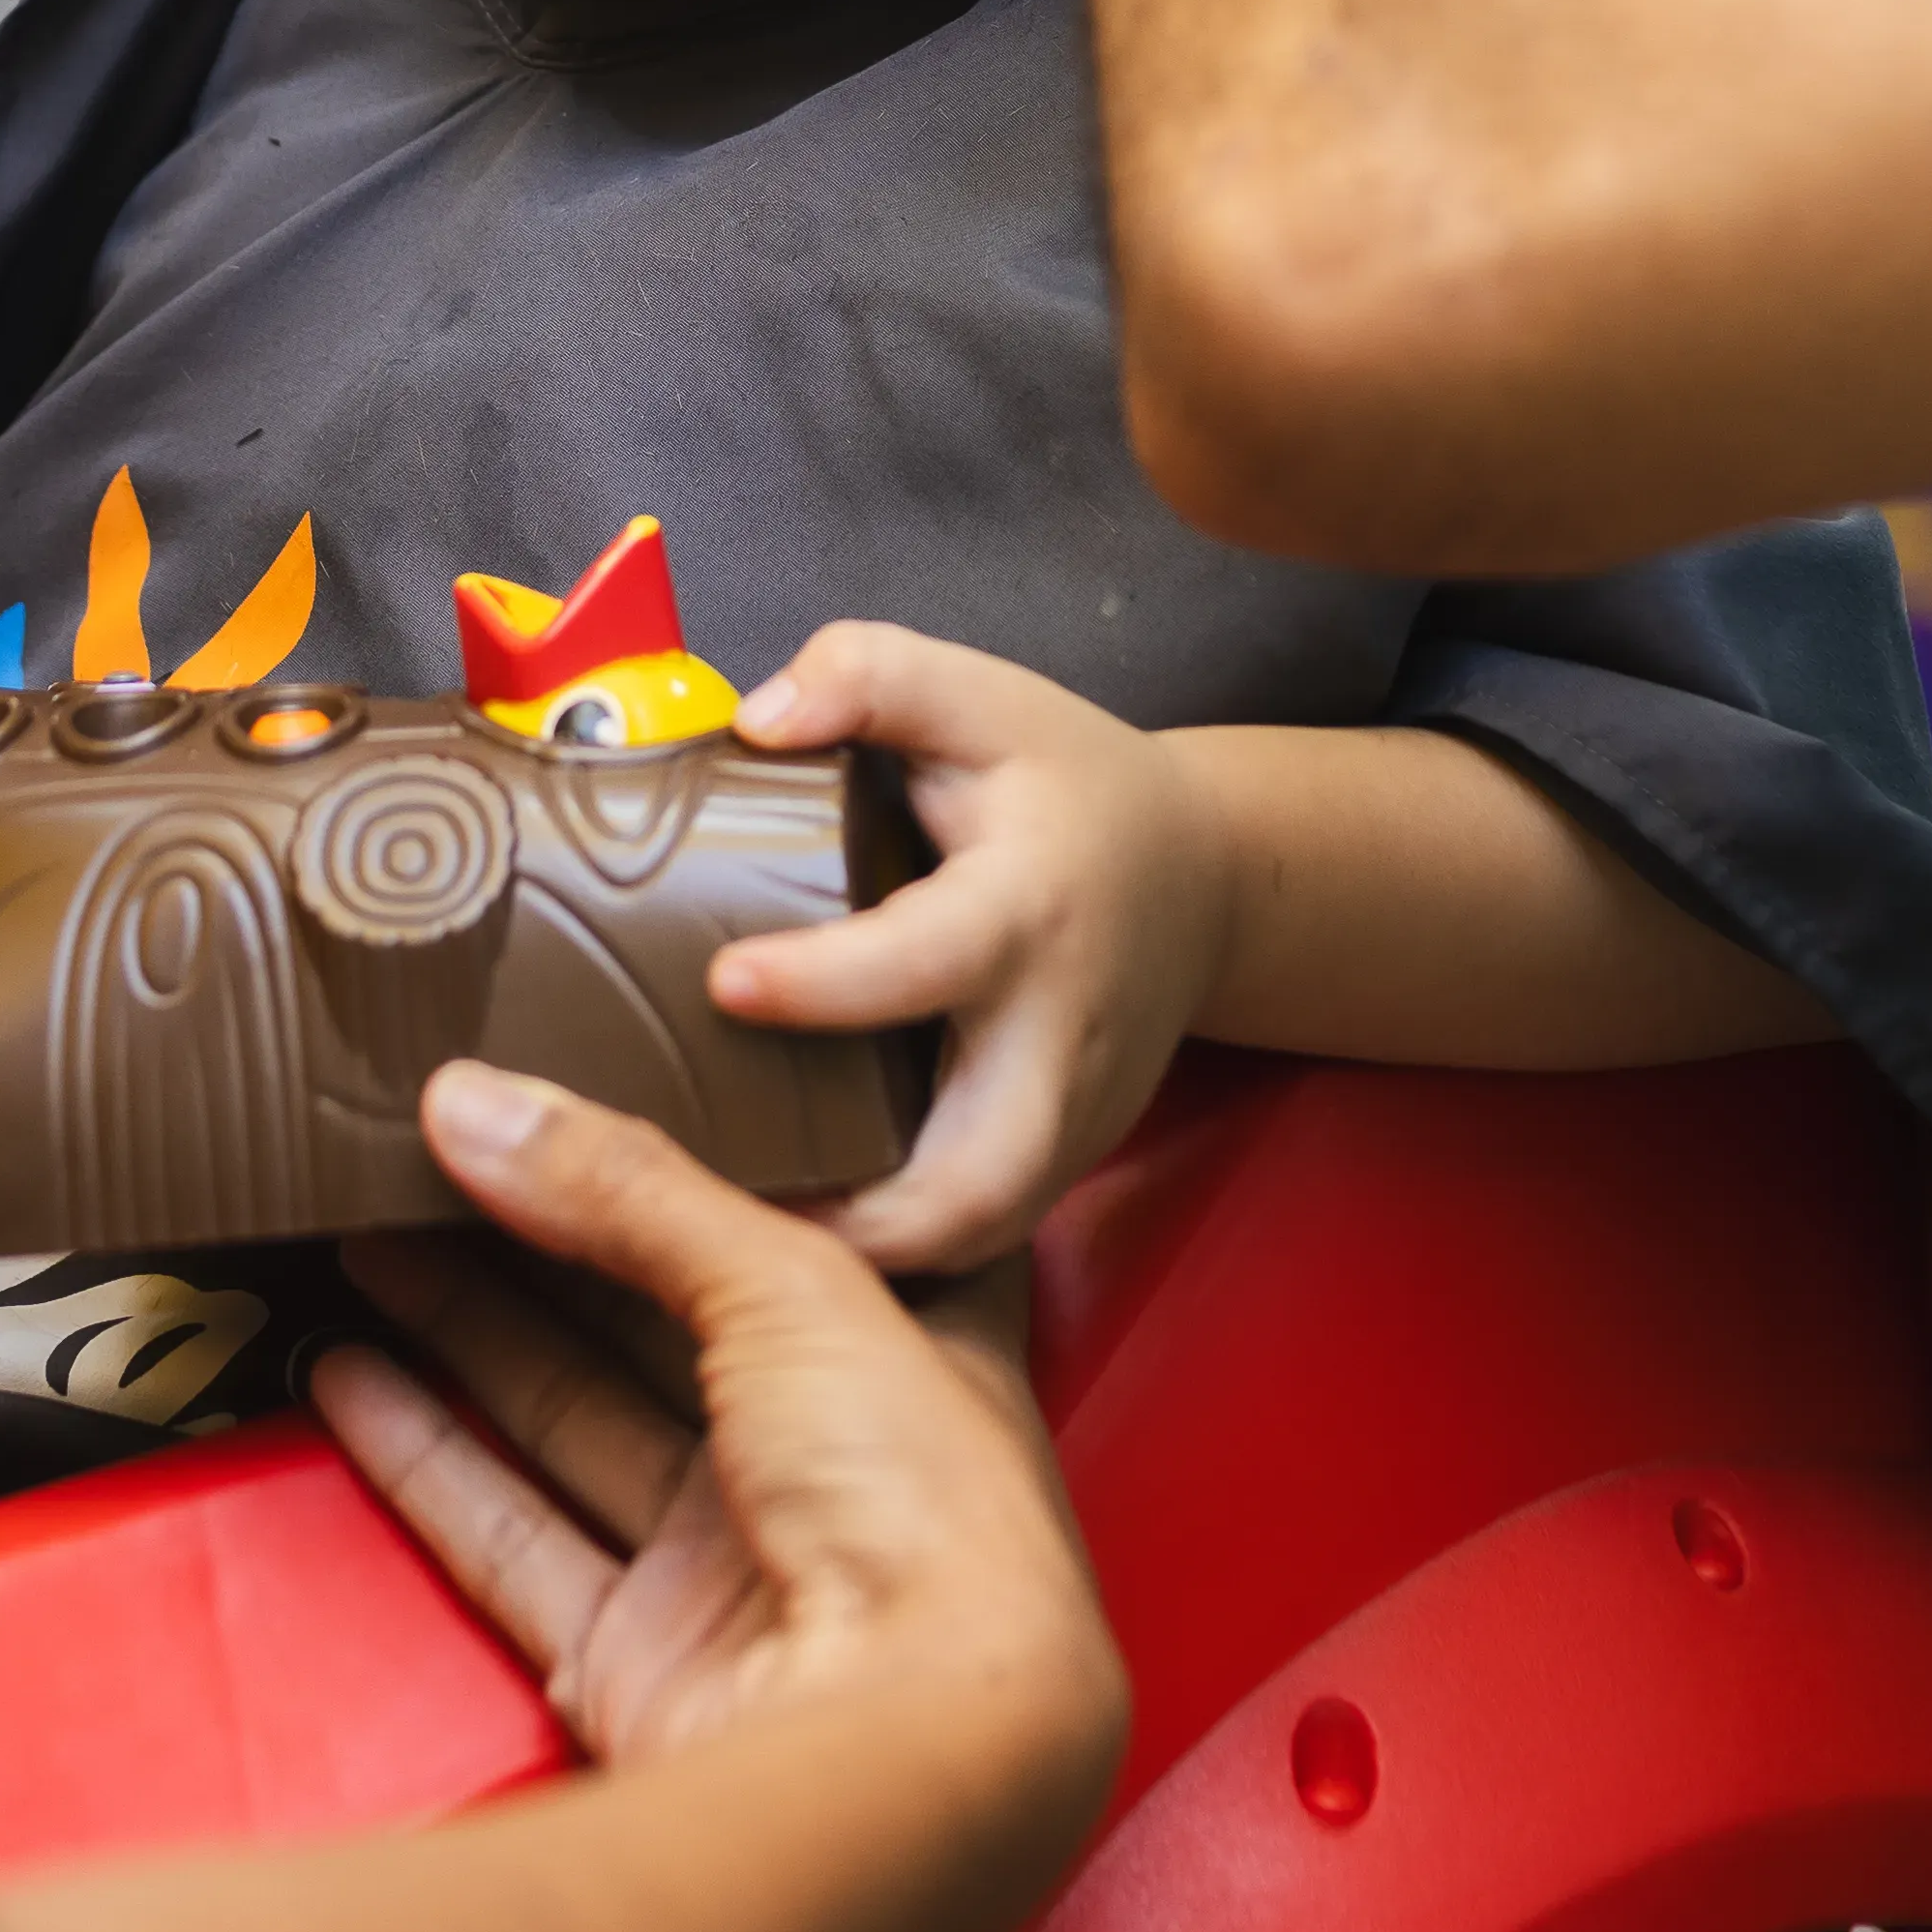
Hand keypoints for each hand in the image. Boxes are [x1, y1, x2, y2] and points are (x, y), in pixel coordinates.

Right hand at [309, 1063, 1122, 1785]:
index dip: (689, 1158)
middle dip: (539, 1235)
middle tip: (432, 1145)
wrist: (909, 1760)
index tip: (583, 1083)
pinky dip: (424, 1458)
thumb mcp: (790, 1282)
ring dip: (463, 1330)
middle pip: (654, 1321)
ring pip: (569, 1418)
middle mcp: (825, 1459)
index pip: (792, 1227)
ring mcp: (728, 1568)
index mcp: (909, 1351)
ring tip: (365, 1230)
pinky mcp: (636, 1660)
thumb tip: (479, 1102)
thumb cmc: (926, 1512)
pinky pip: (511, 1537)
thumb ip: (627, 1189)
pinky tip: (351, 1376)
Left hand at [706, 624, 1230, 1273]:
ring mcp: (1071, 1117)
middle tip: (728, 1205)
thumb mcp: (977, 694)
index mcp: (1027, 908)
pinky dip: (898, 1246)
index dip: (827, 980)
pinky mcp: (1066, 1162)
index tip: (727, 982)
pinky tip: (804, 1224)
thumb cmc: (1068, 783)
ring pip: (979, 1233)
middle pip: (982, 1178)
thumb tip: (756, 720)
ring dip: (868, 1256)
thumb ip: (865, 675)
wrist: (1204, 875)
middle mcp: (1057, 1036)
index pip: (929, 959)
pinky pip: (980, 1230)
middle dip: (864, 1221)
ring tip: (743, 1233)